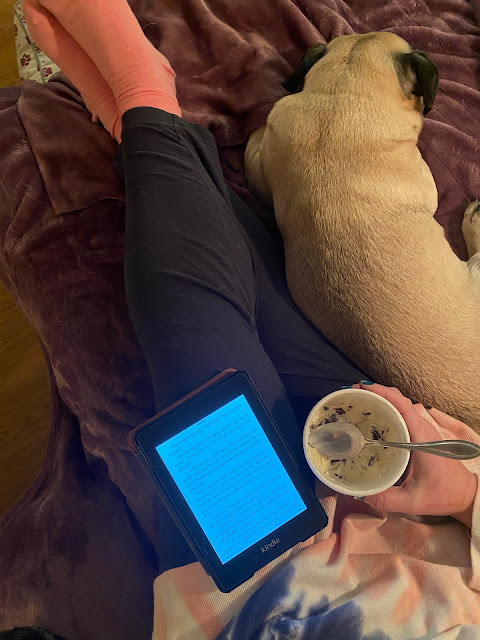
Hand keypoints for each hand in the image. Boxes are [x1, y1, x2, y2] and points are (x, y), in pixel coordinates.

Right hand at [353, 382, 476, 526]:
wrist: (465, 494)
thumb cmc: (444, 495)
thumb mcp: (413, 501)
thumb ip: (386, 499)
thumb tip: (359, 493)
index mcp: (422, 437)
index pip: (402, 405)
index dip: (382, 393)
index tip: (363, 389)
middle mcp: (423, 428)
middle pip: (398, 400)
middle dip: (376, 393)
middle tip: (353, 394)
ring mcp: (422, 429)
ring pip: (400, 404)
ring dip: (380, 399)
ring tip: (359, 400)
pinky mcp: (420, 433)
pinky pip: (402, 413)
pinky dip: (387, 408)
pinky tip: (372, 415)